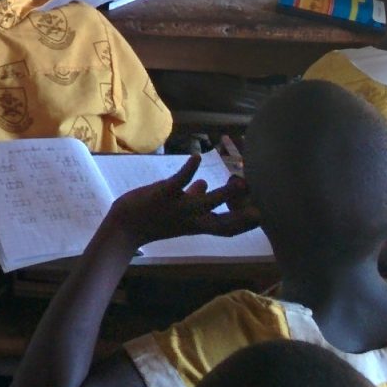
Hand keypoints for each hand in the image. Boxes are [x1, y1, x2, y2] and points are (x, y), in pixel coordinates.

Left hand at [102, 155, 256, 248]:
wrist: (125, 226)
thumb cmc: (151, 217)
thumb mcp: (177, 213)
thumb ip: (192, 198)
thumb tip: (204, 185)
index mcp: (196, 225)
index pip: (226, 229)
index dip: (244, 223)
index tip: (261, 215)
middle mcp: (191, 220)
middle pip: (224, 221)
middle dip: (242, 213)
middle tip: (259, 203)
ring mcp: (178, 208)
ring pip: (207, 202)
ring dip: (224, 192)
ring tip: (238, 179)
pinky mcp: (164, 195)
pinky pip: (179, 182)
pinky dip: (189, 169)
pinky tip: (196, 157)